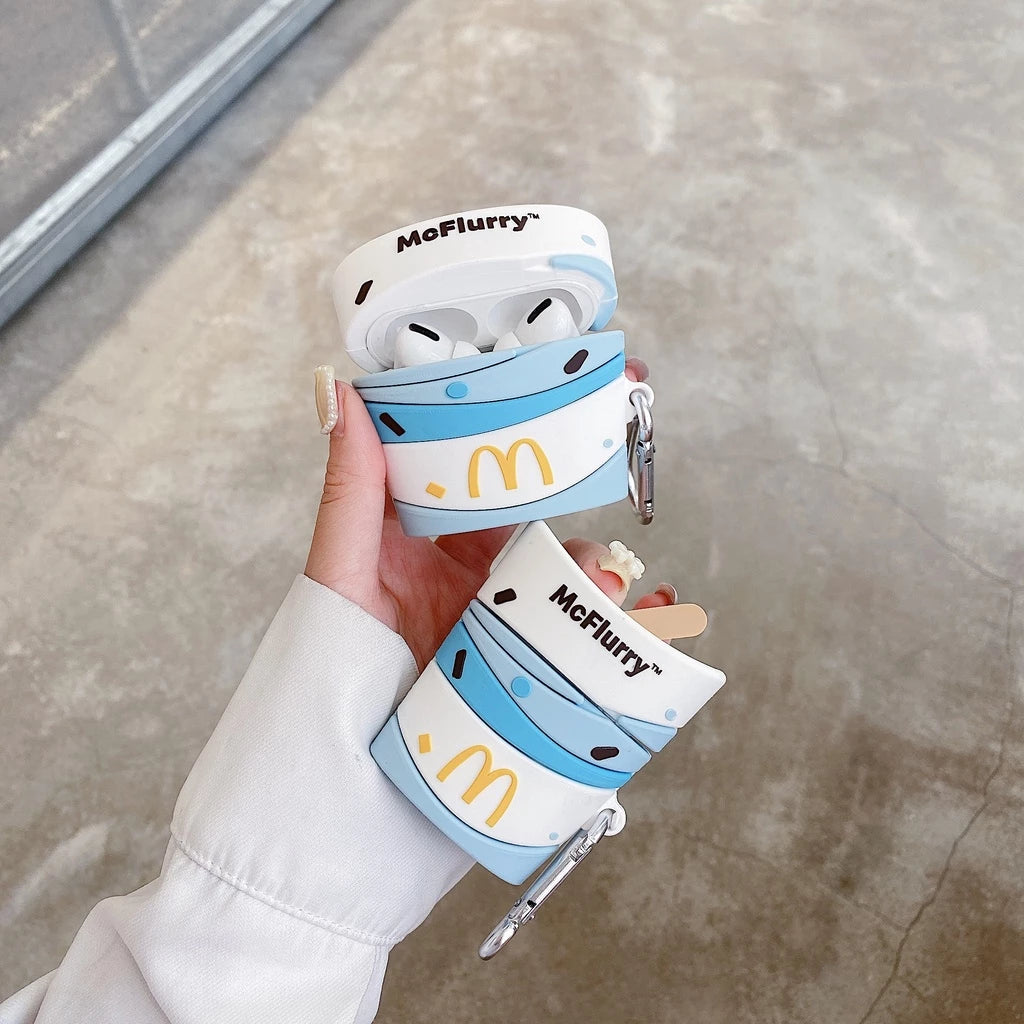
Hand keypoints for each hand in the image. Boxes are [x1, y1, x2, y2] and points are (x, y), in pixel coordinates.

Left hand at [305, 358, 674, 669]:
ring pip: (570, 568)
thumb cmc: (336, 651)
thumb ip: (351, 486)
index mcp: (426, 528)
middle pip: (541, 511)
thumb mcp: (342, 562)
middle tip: (615, 457)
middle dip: (583, 492)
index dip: (521, 424)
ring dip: (602, 566)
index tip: (565, 380)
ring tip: (608, 582)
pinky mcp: (527, 651)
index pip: (478, 463)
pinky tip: (654, 610)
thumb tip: (340, 393)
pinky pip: (587, 626)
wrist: (356, 746)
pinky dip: (632, 618)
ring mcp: (502, 605)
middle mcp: (468, 561)